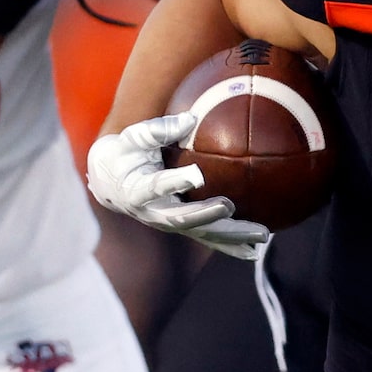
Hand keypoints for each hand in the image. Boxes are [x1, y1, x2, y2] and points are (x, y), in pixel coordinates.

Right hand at [86, 113, 269, 260]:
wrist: (110, 182)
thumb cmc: (124, 153)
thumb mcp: (132, 137)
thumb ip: (158, 129)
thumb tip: (191, 119)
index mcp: (137, 189)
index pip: (157, 187)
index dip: (175, 182)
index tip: (196, 175)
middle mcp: (154, 213)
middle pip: (183, 219)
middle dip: (208, 215)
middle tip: (230, 206)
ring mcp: (169, 223)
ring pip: (202, 233)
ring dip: (231, 236)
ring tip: (261, 235)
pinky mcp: (182, 228)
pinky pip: (207, 238)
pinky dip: (230, 246)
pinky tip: (254, 252)